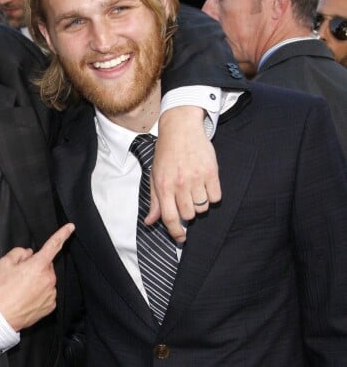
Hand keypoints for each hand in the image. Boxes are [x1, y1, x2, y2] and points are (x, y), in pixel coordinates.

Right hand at [0, 223, 74, 331]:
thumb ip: (18, 252)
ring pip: (47, 279)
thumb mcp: (4, 263)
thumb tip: (28, 254)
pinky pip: (48, 293)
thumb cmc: (2, 290)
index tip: (71, 227)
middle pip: (46, 265)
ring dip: (38, 280)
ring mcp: (51, 293)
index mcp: (38, 265)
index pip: (54, 245)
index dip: (63, 234)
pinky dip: (40, 293)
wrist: (1, 316)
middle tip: (21, 275)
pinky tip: (28, 298)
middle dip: (36, 266)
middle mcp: (49, 278)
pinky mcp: (51, 305)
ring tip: (22, 289)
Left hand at [147, 107, 220, 242]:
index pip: (169, 217)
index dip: (175, 232)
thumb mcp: (155, 175)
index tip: (181, 238)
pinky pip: (217, 197)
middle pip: (189, 214)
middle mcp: (179, 183)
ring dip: (200, 203)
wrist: (181, 128)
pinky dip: (213, 195)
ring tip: (195, 188)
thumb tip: (150, 222)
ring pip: (203, 207)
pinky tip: (206, 184)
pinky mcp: (211, 172)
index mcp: (163, 185)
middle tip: (186, 198)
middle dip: (188, 211)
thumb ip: (155, 201)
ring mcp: (196, 177)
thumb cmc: (166, 152)